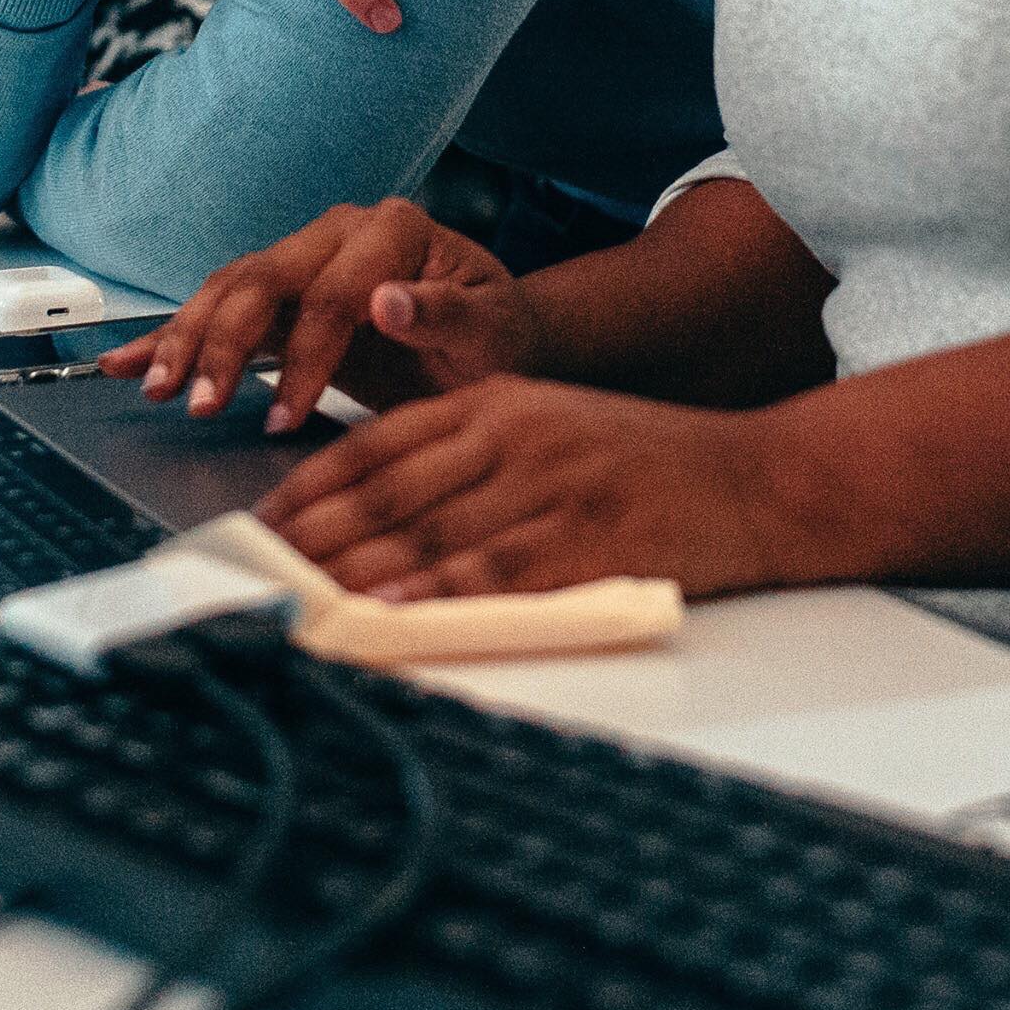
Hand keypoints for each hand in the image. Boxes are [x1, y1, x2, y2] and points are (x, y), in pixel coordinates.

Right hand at [101, 198, 540, 428]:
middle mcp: (339, 232)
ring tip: (156, 389)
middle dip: (223, 344)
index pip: (333, 292)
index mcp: (394, 230)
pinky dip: (170, 337)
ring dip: (186, 341)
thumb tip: (388, 300)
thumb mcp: (490, 332)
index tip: (285, 417)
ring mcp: (302, 258)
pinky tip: (126, 361)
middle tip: (198, 402)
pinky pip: (216, 310)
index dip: (306, 358)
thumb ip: (445, 316)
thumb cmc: (494, 337)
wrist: (488, 339)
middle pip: (263, 280)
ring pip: (228, 291)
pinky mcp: (278, 295)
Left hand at [254, 378, 816, 601]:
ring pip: (427, 530)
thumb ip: (472, 454)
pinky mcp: (584, 540)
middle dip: (313, 532)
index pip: (381, 441)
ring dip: (350, 567)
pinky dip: (429, 591)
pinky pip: (489, 571)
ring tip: (292, 596)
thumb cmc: (647, 462)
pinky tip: (383, 608)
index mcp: (498, 402)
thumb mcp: (551, 427)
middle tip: (253, 569)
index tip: (264, 522)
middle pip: (388, 488)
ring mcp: (549, 487)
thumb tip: (382, 511)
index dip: (314, 484)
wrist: (756, 478)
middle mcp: (515, 435)